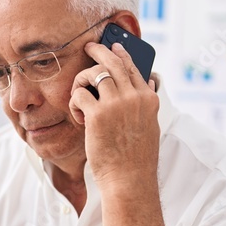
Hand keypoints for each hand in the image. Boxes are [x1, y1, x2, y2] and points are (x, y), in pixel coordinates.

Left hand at [69, 41, 160, 194]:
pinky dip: (75, 103)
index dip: (120, 54)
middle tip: (87, 48)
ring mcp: (116, 104)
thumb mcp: (150, 125)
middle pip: (113, 62)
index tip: (112, 46)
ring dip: (81, 82)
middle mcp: (134, 97)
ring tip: (79, 98)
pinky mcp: (97, 114)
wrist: (129, 179)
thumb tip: (151, 80)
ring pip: (93, 74)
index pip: (133, 67)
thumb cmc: (136, 158)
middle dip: (98, 51)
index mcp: (148, 99)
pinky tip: (79, 118)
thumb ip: (147, 102)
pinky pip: (79, 94)